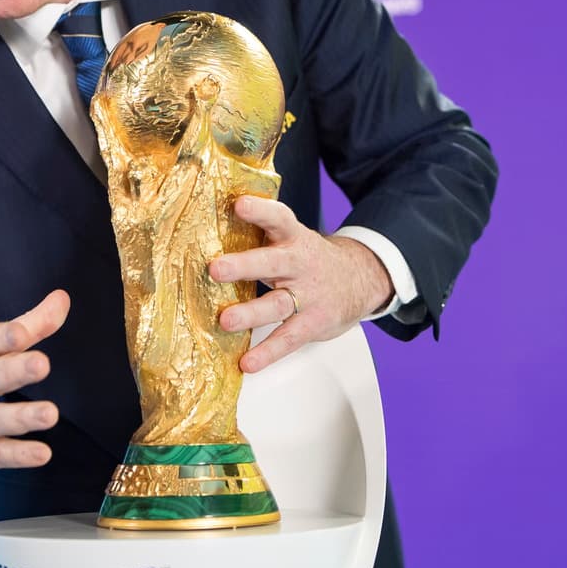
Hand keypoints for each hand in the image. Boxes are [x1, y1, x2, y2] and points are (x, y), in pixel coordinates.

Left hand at [208, 196, 391, 372]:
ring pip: (278, 304)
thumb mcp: (291, 238)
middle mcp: (300, 264)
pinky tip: (248, 362)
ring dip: (251, 313)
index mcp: (293, 237)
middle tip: (216, 269)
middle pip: (272, 262)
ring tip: (226, 321)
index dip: (260, 210)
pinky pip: (289, 339)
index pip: (278, 218)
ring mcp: (308, 295)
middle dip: (243, 265)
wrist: (360, 279)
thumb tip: (206, 223)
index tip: (239, 204)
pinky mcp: (313, 323)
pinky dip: (268, 352)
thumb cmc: (309, 258)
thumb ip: (259, 233)